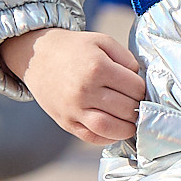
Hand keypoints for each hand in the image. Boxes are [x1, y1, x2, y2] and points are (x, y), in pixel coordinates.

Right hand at [1, 28, 144, 143]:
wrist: (37, 57)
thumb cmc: (74, 49)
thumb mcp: (102, 42)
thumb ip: (126, 58)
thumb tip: (140, 80)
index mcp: (97, 68)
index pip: (135, 88)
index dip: (143, 89)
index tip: (140, 88)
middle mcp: (85, 91)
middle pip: (126, 109)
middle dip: (138, 108)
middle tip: (138, 105)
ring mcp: (74, 109)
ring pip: (110, 128)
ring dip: (127, 128)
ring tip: (131, 121)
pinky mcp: (65, 122)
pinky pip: (91, 137)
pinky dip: (108, 138)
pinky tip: (115, 129)